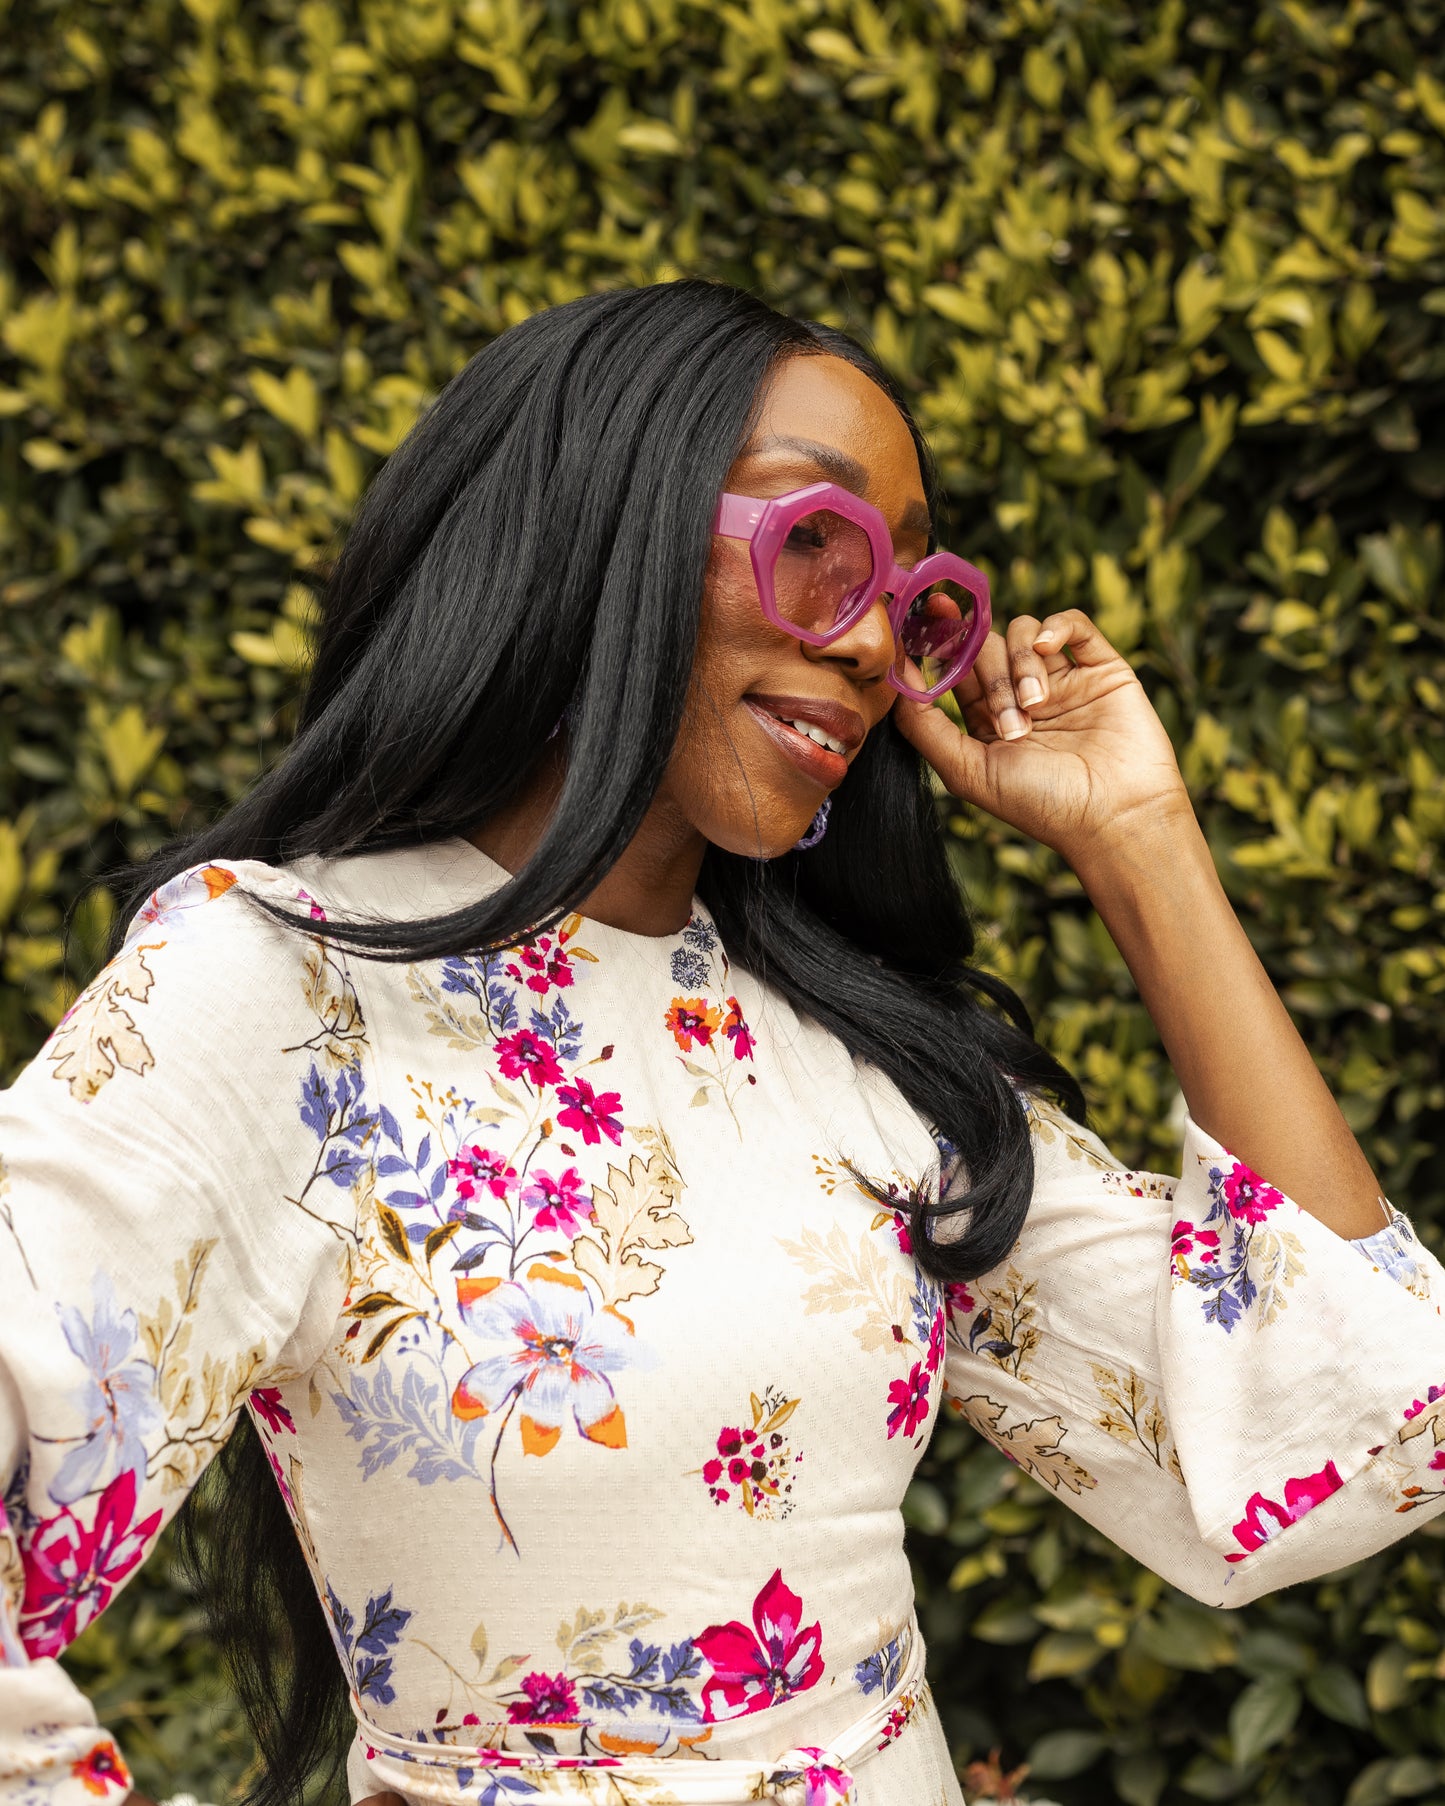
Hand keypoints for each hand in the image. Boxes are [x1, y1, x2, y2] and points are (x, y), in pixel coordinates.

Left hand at [894, 608, 1192, 864]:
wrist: (1116, 816)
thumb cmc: (1042, 804)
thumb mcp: (967, 770)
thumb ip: (925, 726)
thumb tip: (896, 675)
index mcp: (986, 720)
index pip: (955, 669)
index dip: (939, 651)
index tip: (922, 633)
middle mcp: (1021, 696)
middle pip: (986, 648)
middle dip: (991, 677)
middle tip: (1013, 722)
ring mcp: (1062, 679)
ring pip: (1023, 632)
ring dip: (1020, 663)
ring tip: (1036, 707)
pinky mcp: (1101, 668)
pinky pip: (1072, 623)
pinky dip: (1055, 626)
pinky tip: (1049, 648)